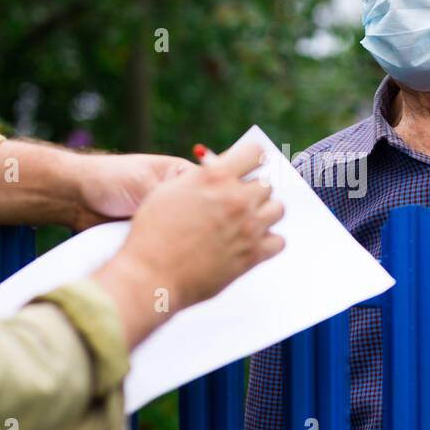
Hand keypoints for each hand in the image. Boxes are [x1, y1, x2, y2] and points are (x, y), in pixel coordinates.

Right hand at [93, 143, 284, 347]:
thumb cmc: (152, 234)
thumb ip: (199, 178)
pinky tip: (252, 242)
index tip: (249, 169)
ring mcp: (248, 227)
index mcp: (215, 177)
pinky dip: (268, 241)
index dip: (252, 160)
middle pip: (267, 184)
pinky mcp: (252, 255)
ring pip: (278, 209)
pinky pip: (279, 241)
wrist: (150, 275)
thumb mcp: (168, 190)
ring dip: (265, 213)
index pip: (255, 153)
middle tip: (239, 202)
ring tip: (247, 222)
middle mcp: (236, 199)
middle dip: (254, 191)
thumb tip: (216, 171)